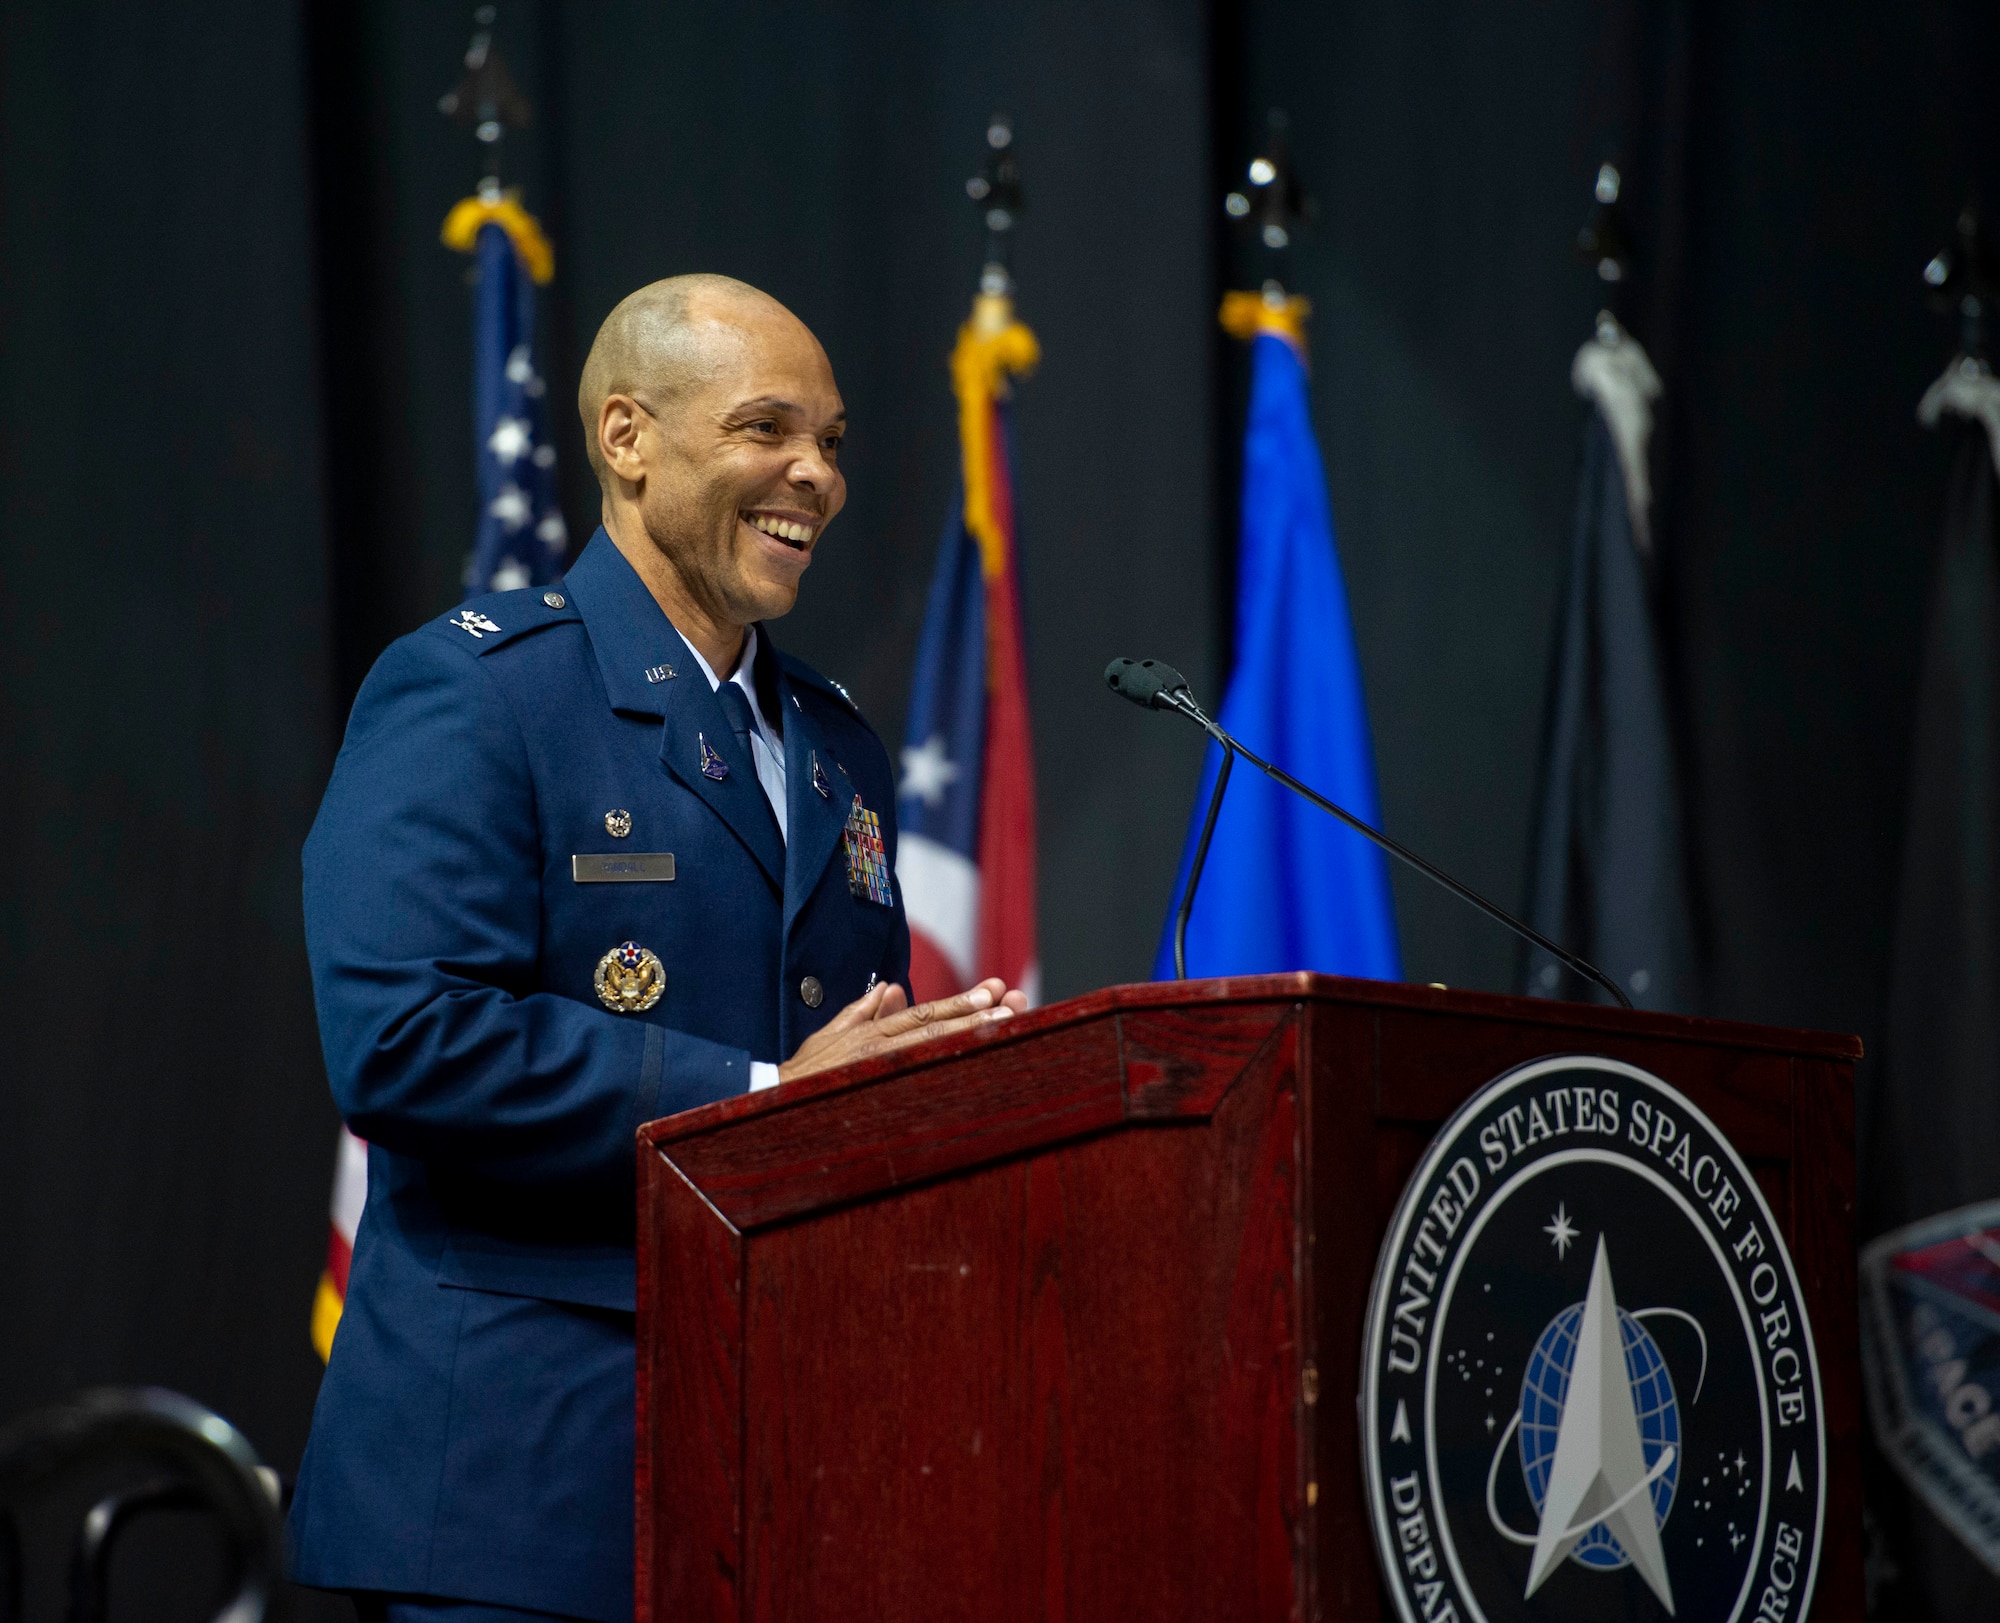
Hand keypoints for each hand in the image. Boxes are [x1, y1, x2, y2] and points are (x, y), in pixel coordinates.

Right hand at [777, 977, 1029, 1084]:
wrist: (774, 1102)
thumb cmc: (806, 1071)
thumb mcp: (832, 1033)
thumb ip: (863, 1009)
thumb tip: (892, 987)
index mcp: (872, 1033)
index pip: (924, 1013)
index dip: (959, 1003)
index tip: (989, 991)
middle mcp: (879, 1049)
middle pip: (935, 1030)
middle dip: (975, 1016)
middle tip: (1010, 1006)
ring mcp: (879, 1073)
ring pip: (931, 1052)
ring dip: (969, 1038)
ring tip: (1005, 1026)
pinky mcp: (875, 1094)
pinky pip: (917, 1083)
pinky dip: (946, 1072)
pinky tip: (975, 1068)